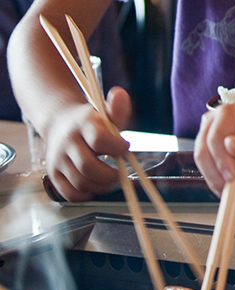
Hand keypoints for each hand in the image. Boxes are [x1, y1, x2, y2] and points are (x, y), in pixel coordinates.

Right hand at [43, 86, 131, 201]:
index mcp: (83, 124)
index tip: (125, 148)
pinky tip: (95, 187)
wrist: (61, 123)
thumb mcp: (107, 111)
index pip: (99, 139)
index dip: (117, 148)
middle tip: (121, 173)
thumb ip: (118, 108)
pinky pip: (68, 193)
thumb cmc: (92, 121)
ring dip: (101, 186)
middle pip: (88, 166)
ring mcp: (58, 159)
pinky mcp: (53, 174)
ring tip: (111, 179)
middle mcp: (67, 142)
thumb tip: (121, 94)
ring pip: (80, 182)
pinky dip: (85, 195)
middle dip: (110, 174)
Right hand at [194, 105, 234, 208]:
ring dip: (226, 189)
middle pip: (205, 154)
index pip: (216, 136)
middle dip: (222, 179)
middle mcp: (213, 125)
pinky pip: (211, 180)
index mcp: (229, 113)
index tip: (233, 176)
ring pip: (206, 170)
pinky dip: (227, 192)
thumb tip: (231, 144)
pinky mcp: (209, 161)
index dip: (222, 158)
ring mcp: (207, 143)